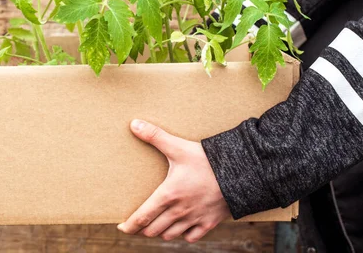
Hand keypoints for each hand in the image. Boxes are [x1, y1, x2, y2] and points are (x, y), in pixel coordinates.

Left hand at [117, 119, 230, 242]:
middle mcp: (179, 211)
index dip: (129, 226)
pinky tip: (181, 226)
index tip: (121, 227)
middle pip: (153, 230)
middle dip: (143, 228)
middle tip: (138, 223)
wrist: (241, 172)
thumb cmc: (207, 160)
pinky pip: (192, 237)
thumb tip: (134, 124)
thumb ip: (155, 136)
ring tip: (156, 224)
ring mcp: (195, 219)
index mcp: (168, 195)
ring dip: (161, 232)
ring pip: (170, 235)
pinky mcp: (209, 222)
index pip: (142, 217)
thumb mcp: (178, 147)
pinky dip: (183, 234)